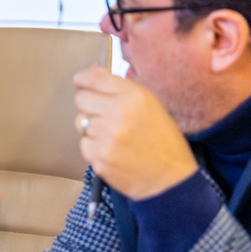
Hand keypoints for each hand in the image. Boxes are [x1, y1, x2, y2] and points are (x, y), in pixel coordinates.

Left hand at [73, 65, 197, 199]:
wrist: (170, 179)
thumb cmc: (163, 141)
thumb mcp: (151, 105)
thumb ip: (121, 87)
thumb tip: (92, 72)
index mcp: (134, 96)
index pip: (94, 78)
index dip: (83, 78)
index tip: (80, 81)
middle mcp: (118, 114)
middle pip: (81, 99)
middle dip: (88, 104)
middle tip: (102, 112)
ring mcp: (106, 137)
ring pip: (81, 122)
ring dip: (92, 127)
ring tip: (113, 134)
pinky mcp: (98, 157)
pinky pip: (84, 144)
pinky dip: (94, 146)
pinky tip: (112, 150)